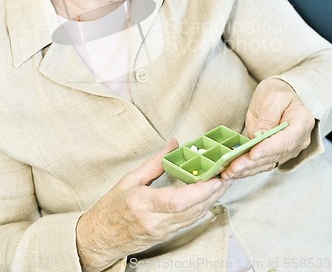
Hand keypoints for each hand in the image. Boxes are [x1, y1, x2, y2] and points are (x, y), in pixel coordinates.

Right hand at [76, 139, 230, 270]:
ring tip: (223, 181)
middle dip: (213, 192)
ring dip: (212, 199)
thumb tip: (173, 145)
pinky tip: (209, 195)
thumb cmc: (111, 208)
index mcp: (142, 204)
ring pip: (195, 217)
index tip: (213, 178)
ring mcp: (162, 231)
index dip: (199, 191)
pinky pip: (190, 221)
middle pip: (192, 210)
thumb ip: (154, 163)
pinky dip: (203, 207)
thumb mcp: (129, 179)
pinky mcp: (167, 235)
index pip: (176, 201)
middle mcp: (155, 221)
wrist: (101, 238)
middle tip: (226, 174)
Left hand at [221, 78, 314, 180]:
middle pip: (275, 155)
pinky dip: (247, 168)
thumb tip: (259, 135)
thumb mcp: (273, 97)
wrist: (279, 96)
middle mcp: (297, 141)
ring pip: (267, 163)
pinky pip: (261, 163)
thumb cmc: (277, 93)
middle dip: (252, 163)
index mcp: (301, 123)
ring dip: (247, 169)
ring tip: (228, 172)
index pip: (287, 140)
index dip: (269, 149)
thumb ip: (268, 117)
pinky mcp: (274, 154)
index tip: (253, 154)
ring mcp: (287, 150)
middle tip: (233, 167)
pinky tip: (232, 172)